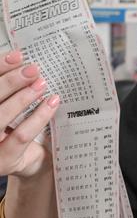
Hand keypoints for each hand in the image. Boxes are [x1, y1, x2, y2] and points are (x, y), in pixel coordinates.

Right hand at [0, 50, 58, 178]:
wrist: (28, 162)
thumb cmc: (17, 128)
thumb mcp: (11, 106)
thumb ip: (12, 90)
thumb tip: (26, 64)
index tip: (17, 55)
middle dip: (10, 81)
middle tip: (33, 69)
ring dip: (22, 97)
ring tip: (41, 83)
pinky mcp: (3, 160)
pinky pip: (21, 135)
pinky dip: (39, 117)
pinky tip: (52, 102)